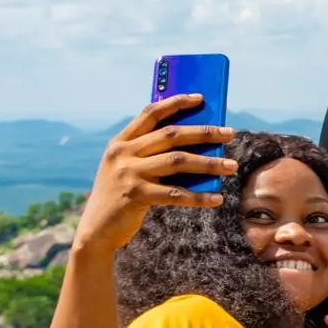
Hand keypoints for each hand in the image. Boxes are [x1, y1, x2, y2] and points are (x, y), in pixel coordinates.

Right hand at [73, 97, 235, 256]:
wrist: (96, 229)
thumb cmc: (121, 196)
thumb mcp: (128, 169)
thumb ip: (151, 155)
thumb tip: (197, 147)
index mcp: (120, 142)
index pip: (150, 114)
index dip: (176, 103)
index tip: (200, 98)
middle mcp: (122, 153)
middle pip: (171, 135)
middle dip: (204, 133)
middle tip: (229, 133)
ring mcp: (128, 173)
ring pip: (178, 162)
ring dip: (209, 164)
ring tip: (231, 166)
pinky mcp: (135, 195)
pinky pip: (175, 194)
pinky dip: (199, 197)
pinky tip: (217, 198)